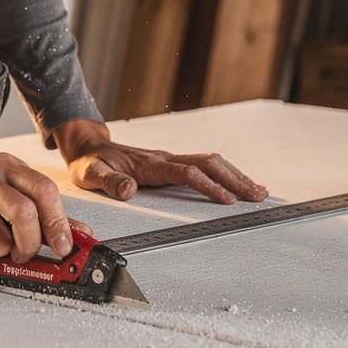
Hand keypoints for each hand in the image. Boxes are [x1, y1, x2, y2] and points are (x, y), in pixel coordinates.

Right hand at [0, 153, 88, 262]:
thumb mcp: (5, 189)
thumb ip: (42, 210)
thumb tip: (79, 231)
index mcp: (7, 167)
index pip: (44, 191)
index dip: (60, 223)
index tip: (65, 246)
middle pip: (25, 214)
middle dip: (32, 244)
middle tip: (27, 253)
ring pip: (1, 241)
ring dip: (2, 253)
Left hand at [52, 119, 267, 206]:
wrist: (88, 147)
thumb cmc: (90, 163)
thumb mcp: (90, 174)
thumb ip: (108, 182)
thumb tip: (129, 189)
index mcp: (150, 164)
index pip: (186, 173)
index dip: (208, 185)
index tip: (227, 200)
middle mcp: (164, 158)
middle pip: (208, 163)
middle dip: (235, 179)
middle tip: (257, 196)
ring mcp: (170, 159)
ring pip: (211, 162)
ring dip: (236, 175)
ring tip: (259, 191)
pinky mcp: (171, 163)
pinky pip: (204, 165)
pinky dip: (226, 173)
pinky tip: (239, 183)